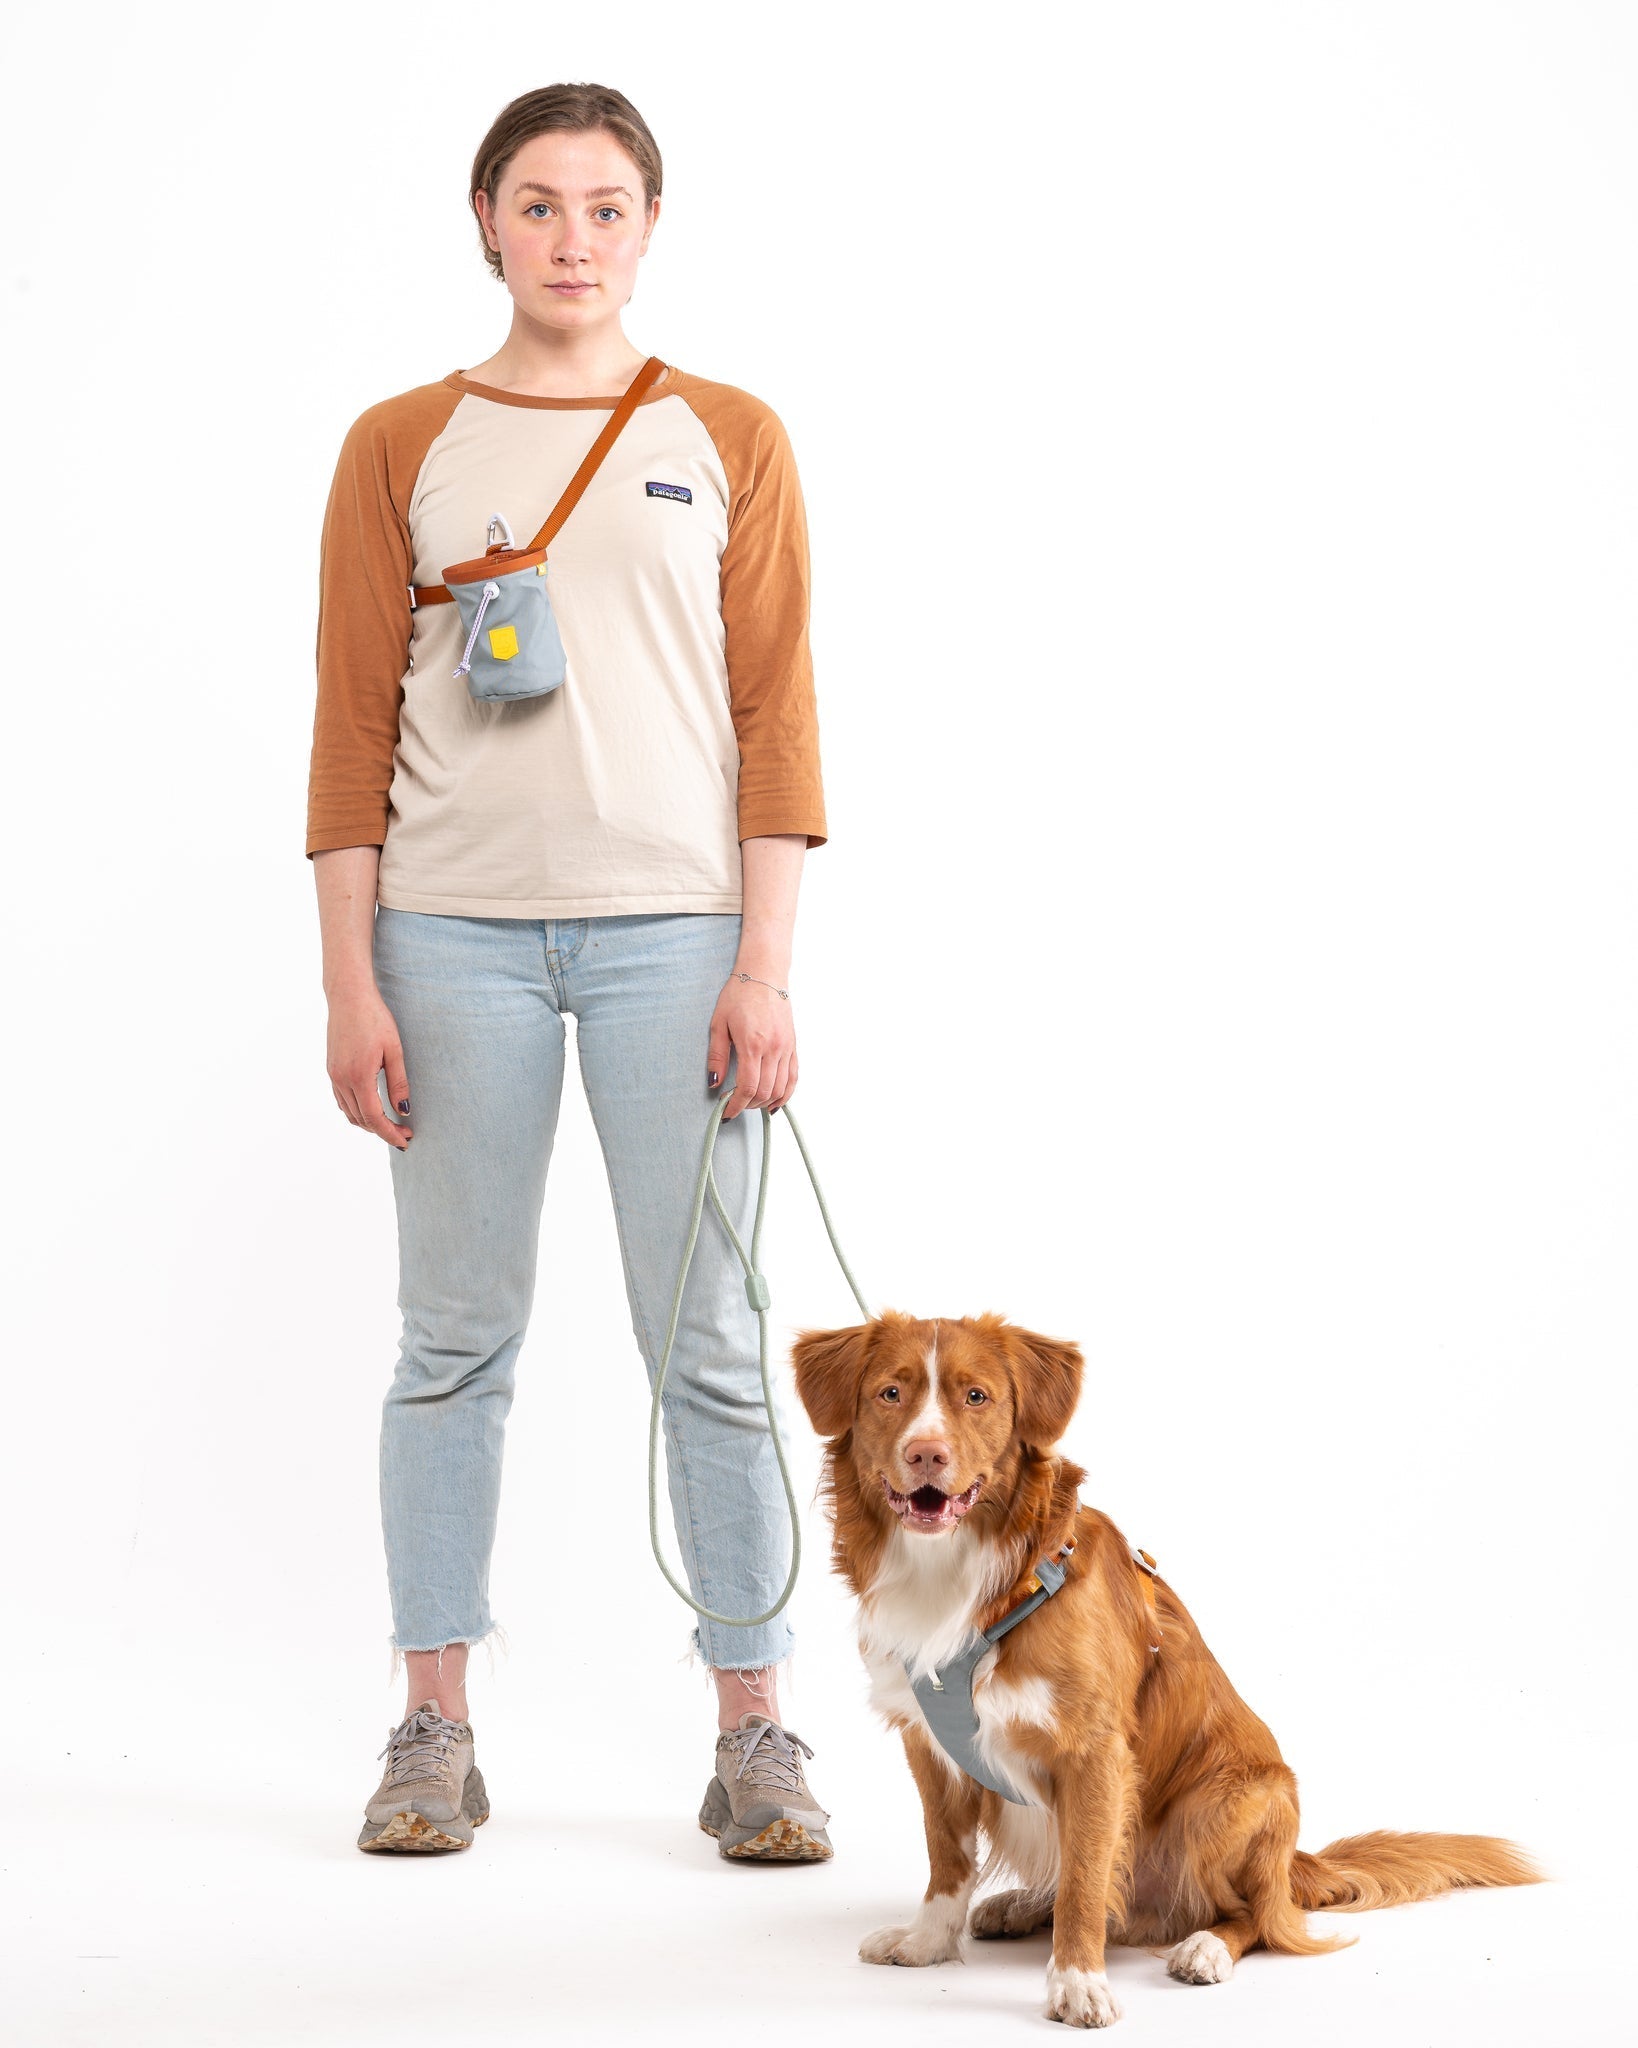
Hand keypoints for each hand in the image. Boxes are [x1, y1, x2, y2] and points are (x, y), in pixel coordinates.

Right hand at [327, 982, 413, 1149]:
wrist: (348, 997)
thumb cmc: (376, 1019)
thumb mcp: (394, 1050)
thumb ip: (399, 1083)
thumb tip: (403, 1111)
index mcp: (359, 1076)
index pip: (374, 1118)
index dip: (390, 1133)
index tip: (406, 1140)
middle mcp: (341, 1079)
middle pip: (361, 1119)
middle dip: (383, 1131)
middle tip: (404, 1134)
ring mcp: (333, 1075)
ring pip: (349, 1113)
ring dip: (369, 1124)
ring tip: (390, 1126)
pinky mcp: (331, 1070)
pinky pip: (341, 1100)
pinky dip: (356, 1111)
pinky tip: (370, 1110)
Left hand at [707, 972, 796, 1120]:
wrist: (763, 974)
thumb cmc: (739, 995)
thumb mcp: (718, 1024)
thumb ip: (717, 1057)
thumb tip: (714, 1084)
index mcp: (753, 1044)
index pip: (747, 1087)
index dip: (736, 1105)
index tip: (727, 1112)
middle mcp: (773, 1048)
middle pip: (764, 1091)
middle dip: (748, 1105)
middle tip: (735, 1105)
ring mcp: (786, 1048)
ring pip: (780, 1088)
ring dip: (765, 1102)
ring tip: (751, 1103)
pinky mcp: (793, 1045)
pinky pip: (794, 1077)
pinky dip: (785, 1094)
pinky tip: (775, 1102)